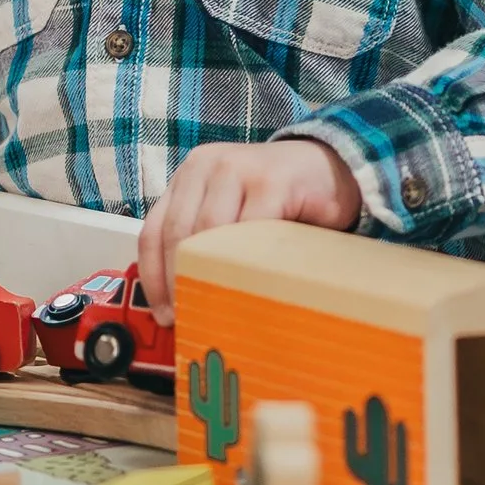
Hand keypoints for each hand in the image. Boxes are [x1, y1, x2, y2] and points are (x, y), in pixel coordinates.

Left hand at [137, 139, 361, 325]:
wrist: (330, 167)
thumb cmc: (277, 198)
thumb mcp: (231, 210)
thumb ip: (204, 237)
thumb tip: (179, 299)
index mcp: (189, 175)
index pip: (154, 230)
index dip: (154, 277)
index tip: (164, 313)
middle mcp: (206, 166)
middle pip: (177, 234)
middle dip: (179, 281)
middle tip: (191, 319)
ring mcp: (239, 169)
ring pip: (210, 232)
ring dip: (211, 275)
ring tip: (218, 309)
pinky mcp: (272, 182)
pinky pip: (251, 229)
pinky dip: (248, 262)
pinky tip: (252, 286)